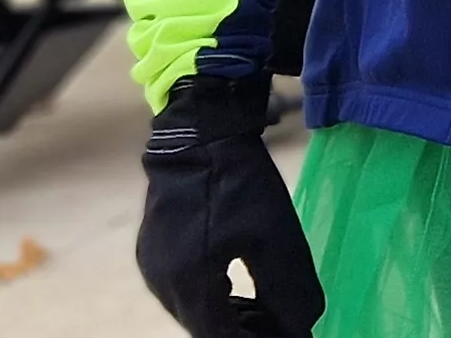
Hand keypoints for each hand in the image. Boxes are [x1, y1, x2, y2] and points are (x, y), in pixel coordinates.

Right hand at [136, 73, 322, 336]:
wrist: (198, 132)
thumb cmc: (239, 182)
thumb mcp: (276, 239)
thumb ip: (289, 293)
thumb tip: (299, 329)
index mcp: (189, 284)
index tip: (287, 334)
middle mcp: (162, 283)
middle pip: (206, 329)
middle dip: (244, 331)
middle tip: (284, 324)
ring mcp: (152, 268)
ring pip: (194, 312)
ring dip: (229, 318)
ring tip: (268, 312)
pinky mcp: (151, 252)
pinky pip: (183, 290)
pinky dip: (211, 298)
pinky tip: (237, 289)